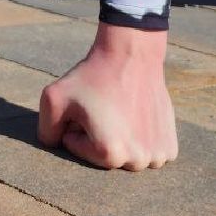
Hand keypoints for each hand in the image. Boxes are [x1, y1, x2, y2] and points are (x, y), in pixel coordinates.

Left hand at [39, 24, 176, 170]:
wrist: (132, 55)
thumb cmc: (92, 76)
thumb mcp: (53, 98)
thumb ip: (45, 130)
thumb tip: (55, 148)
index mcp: (109, 153)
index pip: (77, 149)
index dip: (74, 125)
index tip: (85, 106)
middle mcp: (136, 160)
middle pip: (103, 157)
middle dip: (96, 135)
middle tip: (101, 108)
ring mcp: (157, 155)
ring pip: (125, 158)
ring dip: (120, 140)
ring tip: (119, 112)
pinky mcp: (170, 148)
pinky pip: (147, 154)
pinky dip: (140, 141)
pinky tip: (136, 117)